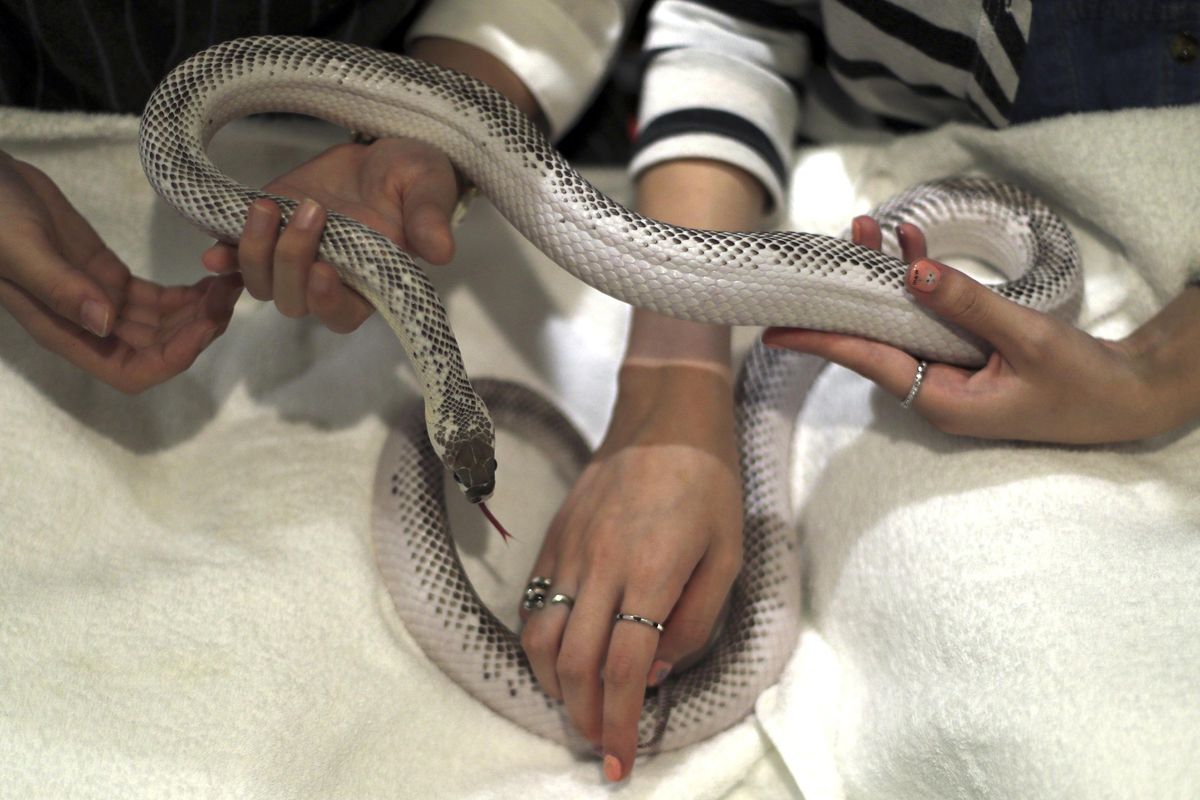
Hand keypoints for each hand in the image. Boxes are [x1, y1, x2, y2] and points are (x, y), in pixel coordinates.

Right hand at [0, 152, 240, 392]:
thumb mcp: (20, 248)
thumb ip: (60, 288)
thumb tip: (104, 324)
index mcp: (66, 332)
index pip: (131, 371)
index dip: (173, 358)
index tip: (205, 326)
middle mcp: (88, 325)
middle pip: (157, 350)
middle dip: (197, 330)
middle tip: (229, 294)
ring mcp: (100, 300)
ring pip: (163, 324)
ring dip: (199, 311)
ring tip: (229, 281)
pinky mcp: (108, 275)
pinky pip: (156, 298)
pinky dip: (187, 293)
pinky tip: (212, 277)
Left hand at [202, 137, 460, 332]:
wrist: (379, 150)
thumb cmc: (412, 176)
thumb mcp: (428, 187)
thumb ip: (431, 218)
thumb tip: (443, 251)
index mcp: (369, 284)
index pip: (341, 314)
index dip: (327, 301)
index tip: (324, 269)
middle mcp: (326, 281)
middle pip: (293, 302)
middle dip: (292, 261)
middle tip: (313, 209)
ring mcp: (290, 260)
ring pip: (260, 284)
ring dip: (256, 252)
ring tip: (267, 207)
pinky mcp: (264, 233)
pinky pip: (233, 259)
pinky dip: (223, 257)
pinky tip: (214, 249)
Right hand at [518, 363, 742, 781]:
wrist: (665, 415)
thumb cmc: (708, 483)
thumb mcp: (727, 554)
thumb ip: (694, 621)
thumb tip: (653, 673)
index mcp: (651, 572)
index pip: (622, 670)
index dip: (619, 725)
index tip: (621, 763)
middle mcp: (601, 565)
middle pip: (573, 665)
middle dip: (584, 718)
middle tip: (601, 745)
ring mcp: (570, 549)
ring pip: (540, 638)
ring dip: (553, 687)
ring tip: (577, 708)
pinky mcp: (553, 536)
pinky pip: (533, 603)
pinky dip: (539, 644)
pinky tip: (559, 659)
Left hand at [763, 215, 1189, 443]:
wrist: (1126, 398)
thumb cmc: (1082, 382)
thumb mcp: (1027, 339)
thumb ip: (968, 306)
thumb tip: (911, 274)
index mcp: (943, 402)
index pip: (868, 363)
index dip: (822, 341)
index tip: (776, 329)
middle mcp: (937, 390)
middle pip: (876, 339)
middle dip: (850, 295)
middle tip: (827, 251)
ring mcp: (951, 374)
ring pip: (901, 324)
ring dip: (885, 280)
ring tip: (865, 230)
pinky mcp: (967, 358)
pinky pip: (932, 320)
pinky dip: (922, 285)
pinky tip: (911, 248)